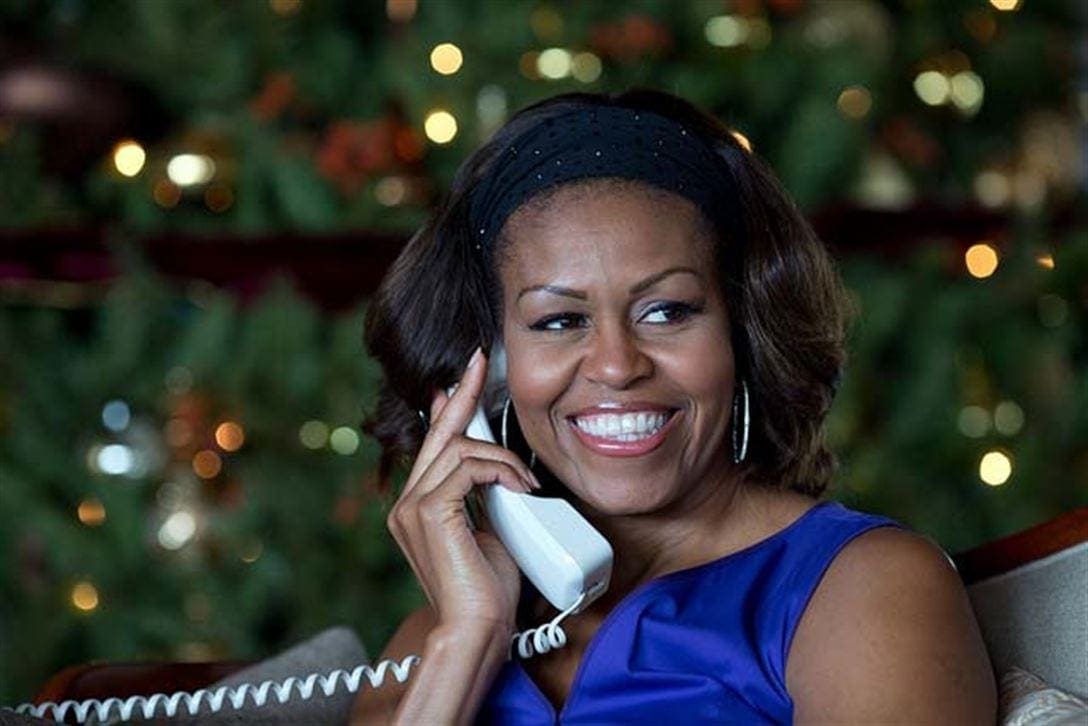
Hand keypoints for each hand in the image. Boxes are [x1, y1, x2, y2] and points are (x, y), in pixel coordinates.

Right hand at [386, 348, 539, 635]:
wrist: (480, 630)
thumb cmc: (488, 591)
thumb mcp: (490, 531)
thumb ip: (483, 498)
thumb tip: (497, 471)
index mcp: (417, 508)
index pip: (433, 447)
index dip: (447, 409)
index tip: (459, 382)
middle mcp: (405, 504)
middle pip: (437, 435)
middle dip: (462, 395)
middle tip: (477, 363)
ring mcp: (412, 508)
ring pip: (457, 449)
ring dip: (500, 458)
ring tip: (524, 484)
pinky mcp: (429, 512)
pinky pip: (467, 467)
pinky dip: (499, 471)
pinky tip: (517, 488)